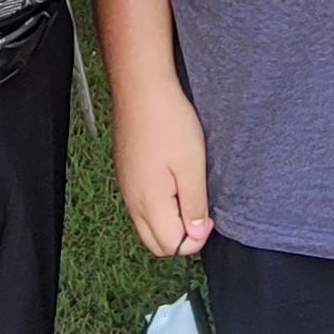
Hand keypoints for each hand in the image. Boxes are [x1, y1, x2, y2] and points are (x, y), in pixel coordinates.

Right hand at [112, 73, 214, 256]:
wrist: (141, 88)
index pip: (171, 246)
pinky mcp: (125, 173)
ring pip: (146, 225)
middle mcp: (132, 200)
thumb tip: (195, 234)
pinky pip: (139, 206)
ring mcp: (126, 187)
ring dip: (168, 223)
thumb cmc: (169, 121)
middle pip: (155, 243)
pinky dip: (157, 207)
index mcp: (148, 202)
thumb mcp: (192, 165)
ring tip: (187, 194)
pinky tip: (171, 182)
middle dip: (180, 238)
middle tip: (200, 211)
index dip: (195, 238)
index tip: (208, 215)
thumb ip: (193, 204)